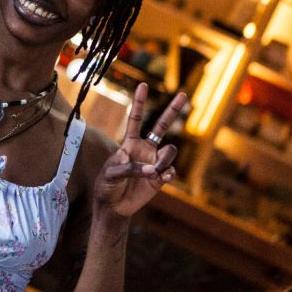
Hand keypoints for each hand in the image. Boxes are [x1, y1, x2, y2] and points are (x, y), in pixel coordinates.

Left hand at [92, 84, 189, 220]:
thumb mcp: (111, 174)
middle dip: (173, 110)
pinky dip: (167, 173)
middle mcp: (145, 149)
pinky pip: (171, 170)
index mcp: (130, 143)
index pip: (136, 119)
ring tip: (154, 171)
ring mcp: (155, 162)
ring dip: (164, 160)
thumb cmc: (107, 186)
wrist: (114, 206)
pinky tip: (160, 178)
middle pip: (162, 126)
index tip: (143, 85)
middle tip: (184, 94)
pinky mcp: (161, 177)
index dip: (140, 103)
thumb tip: (152, 170)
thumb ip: (129, 168)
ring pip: (169, 151)